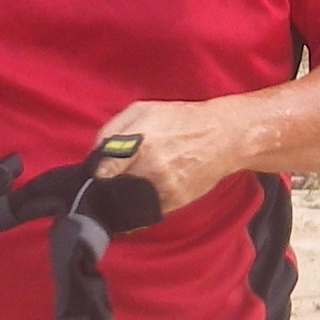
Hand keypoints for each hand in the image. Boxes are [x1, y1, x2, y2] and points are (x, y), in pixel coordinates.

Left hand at [94, 98, 251, 213]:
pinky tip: (148, 188)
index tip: (98, 170)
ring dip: (123, 197)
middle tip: (112, 178)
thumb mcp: (144, 109)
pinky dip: (142, 203)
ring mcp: (163, 187)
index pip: (101, 169)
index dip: (96, 171)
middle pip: (111, 189)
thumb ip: (112, 129)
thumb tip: (94, 154)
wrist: (225, 137)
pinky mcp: (174, 201)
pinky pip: (147, 210)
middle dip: (108, 185)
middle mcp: (150, 168)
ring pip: (127, 203)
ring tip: (131, 183)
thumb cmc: (182, 119)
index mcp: (139, 142)